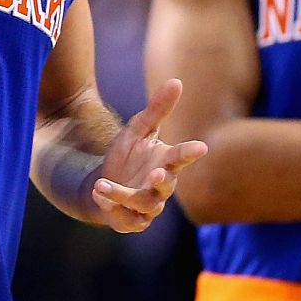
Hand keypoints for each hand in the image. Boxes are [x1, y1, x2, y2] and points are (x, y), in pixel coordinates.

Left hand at [91, 79, 207, 232]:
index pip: (181, 157)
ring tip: (102, 184)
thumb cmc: (129, 154)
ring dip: (122, 195)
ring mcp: (146, 206)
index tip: (202, 147)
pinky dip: (111, 207)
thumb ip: (158, 109)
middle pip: (166, 186)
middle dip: (162, 181)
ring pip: (142, 204)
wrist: (105, 182)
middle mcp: (159, 186)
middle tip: (157, 173)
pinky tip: (98, 193)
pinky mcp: (130, 220)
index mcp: (165, 162)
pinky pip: (124, 218)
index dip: (190, 152)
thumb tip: (177, 80)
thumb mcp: (139, 128)